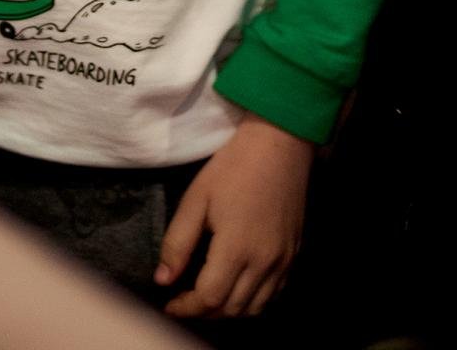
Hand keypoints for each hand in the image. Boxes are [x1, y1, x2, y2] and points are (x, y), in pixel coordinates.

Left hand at [155, 112, 312, 319]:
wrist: (279, 145)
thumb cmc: (232, 167)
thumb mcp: (196, 198)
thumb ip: (178, 242)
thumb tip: (162, 280)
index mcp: (236, 249)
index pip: (209, 298)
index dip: (186, 308)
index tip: (168, 305)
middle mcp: (264, 263)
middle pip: (232, 309)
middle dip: (204, 312)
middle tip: (183, 301)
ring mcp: (283, 262)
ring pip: (255, 307)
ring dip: (229, 310)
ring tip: (207, 298)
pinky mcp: (294, 255)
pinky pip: (274, 294)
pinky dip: (253, 301)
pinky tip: (237, 287)